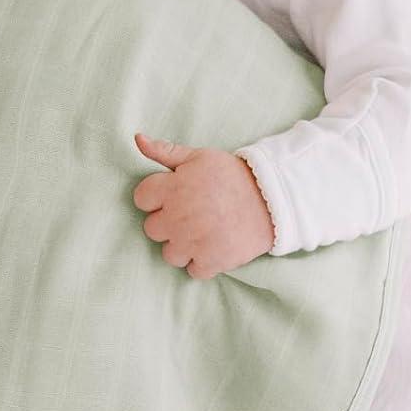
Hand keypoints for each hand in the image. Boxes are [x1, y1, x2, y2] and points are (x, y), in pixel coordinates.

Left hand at [131, 133, 276, 279]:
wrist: (272, 199)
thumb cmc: (232, 175)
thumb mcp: (199, 157)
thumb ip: (165, 151)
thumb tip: (138, 139)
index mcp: (172, 188)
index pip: (141, 199)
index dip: (156, 197)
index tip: (173, 196)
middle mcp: (178, 217)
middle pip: (152, 229)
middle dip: (168, 222)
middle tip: (191, 214)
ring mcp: (193, 242)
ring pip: (169, 254)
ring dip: (182, 246)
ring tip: (202, 232)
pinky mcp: (211, 262)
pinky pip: (192, 271)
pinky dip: (202, 263)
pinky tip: (213, 246)